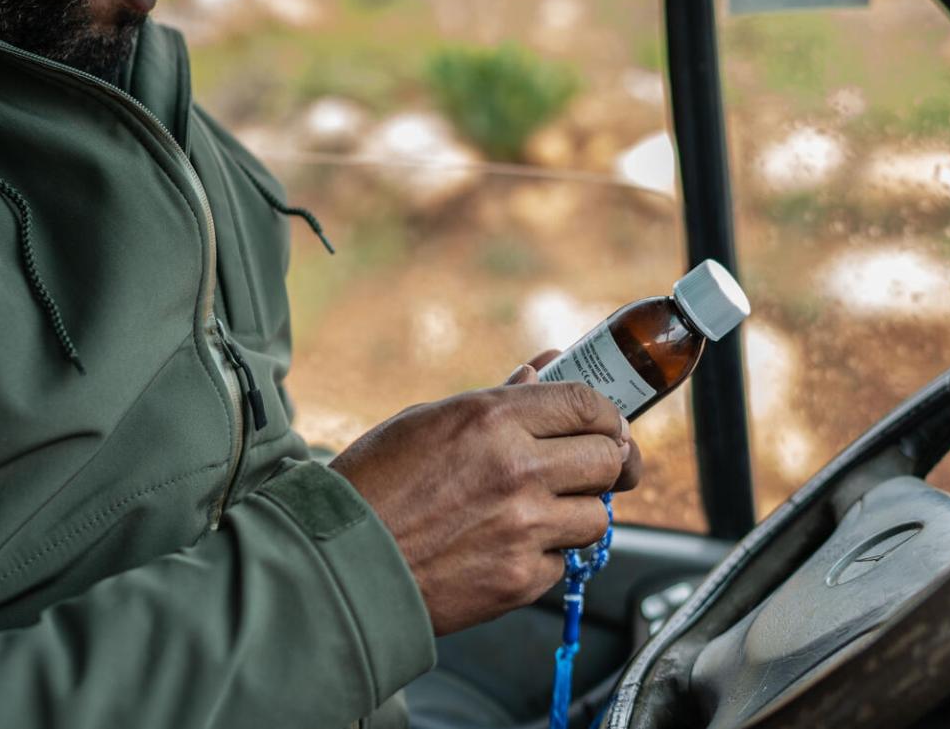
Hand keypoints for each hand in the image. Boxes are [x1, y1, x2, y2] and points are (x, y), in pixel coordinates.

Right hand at [329, 352, 641, 635]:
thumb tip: (544, 369)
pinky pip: (563, 561)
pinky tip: (509, 547)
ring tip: (542, 511)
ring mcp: (524, 528)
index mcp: (493, 419)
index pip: (588, 403)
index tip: (607, 425)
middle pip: (609, 458)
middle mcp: (518, 469)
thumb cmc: (374, 487)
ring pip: (597, 515)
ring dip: (578, 511)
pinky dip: (546, 555)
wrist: (341, 566)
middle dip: (607, 462)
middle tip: (592, 468)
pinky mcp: (521, 579)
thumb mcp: (429, 422)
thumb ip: (499, 399)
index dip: (607, 414)